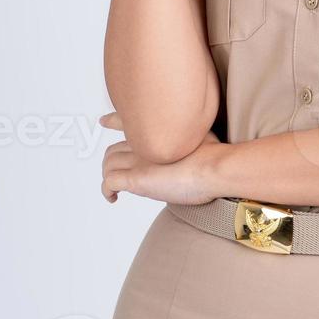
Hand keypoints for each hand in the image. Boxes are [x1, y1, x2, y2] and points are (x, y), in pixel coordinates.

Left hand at [98, 111, 220, 204]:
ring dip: (110, 175)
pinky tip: (113, 197)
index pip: (126, 121)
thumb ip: (186, 138)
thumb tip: (190, 144)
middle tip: (121, 171)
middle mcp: (144, 144)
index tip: (104, 121)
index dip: (113, 121)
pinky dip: (107, 191)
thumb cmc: (214, 157)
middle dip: (114, 160)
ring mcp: (139, 161)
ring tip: (118, 185)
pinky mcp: (136, 179)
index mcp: (157, 132)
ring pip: (109, 164)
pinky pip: (109, 182)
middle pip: (114, 148)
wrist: (214, 167)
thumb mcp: (199, 137)